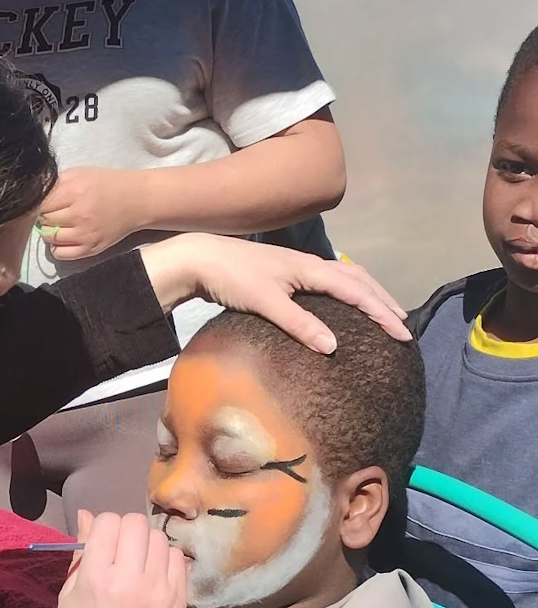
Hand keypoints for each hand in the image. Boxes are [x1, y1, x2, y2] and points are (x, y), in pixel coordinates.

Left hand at [38, 167, 143, 260]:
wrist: (137, 200)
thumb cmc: (107, 184)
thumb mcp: (80, 173)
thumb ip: (56, 183)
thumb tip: (32, 195)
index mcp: (75, 191)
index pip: (40, 203)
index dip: (39, 202)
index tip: (46, 201)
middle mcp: (79, 215)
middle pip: (44, 220)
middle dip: (44, 216)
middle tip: (55, 211)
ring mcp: (85, 235)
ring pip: (50, 237)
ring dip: (50, 231)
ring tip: (60, 223)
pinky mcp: (91, 249)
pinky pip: (60, 254)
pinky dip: (57, 247)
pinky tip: (64, 237)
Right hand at [58, 511, 186, 607]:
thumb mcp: (69, 596)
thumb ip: (80, 553)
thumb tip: (87, 514)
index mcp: (97, 577)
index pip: (108, 521)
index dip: (103, 527)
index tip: (103, 544)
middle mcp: (130, 578)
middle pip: (135, 523)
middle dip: (125, 531)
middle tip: (122, 551)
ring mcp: (158, 588)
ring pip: (158, 537)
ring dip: (146, 544)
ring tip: (140, 564)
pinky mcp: (179, 599)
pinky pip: (178, 558)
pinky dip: (165, 560)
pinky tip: (155, 575)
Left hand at [140, 233, 410, 352]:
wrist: (202, 260)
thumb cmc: (233, 279)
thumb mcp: (266, 303)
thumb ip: (299, 324)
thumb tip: (334, 347)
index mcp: (312, 269)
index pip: (358, 291)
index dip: (382, 312)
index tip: (402, 333)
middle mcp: (312, 265)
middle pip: (360, 280)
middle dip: (384, 302)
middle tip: (403, 327)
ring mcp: (301, 268)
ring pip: (347, 278)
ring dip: (369, 295)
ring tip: (384, 315)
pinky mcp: (289, 275)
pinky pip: (331, 283)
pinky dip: (349, 293)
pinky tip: (346, 308)